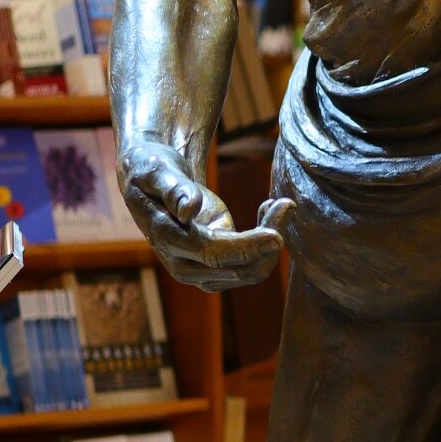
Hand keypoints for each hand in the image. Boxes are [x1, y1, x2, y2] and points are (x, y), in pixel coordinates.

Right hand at [119, 138, 283, 292]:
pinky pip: (253, 263)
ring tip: (281, 204)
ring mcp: (203, 269)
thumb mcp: (155, 171)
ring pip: (251, 271)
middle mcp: (185, 264)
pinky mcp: (220, 263)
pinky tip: (269, 209)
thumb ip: (173, 189)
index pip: (212, 254)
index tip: (276, 236)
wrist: (152, 182)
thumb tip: (188, 211)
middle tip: (287, 203)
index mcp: (168, 241)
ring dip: (272, 240)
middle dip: (268, 239)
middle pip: (238, 268)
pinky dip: (267, 240)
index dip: (246, 248)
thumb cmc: (152, 170)